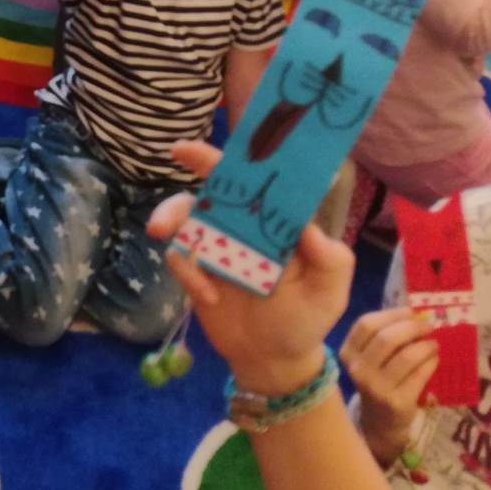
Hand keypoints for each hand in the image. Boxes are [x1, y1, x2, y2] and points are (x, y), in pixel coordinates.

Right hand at [146, 141, 354, 394]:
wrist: (271, 360)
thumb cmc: (306, 318)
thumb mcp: (329, 290)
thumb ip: (328, 258)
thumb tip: (307, 227)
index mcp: (277, 220)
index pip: (261, 177)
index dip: (245, 152)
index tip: (245, 129)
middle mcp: (244, 223)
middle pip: (217, 182)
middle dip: (197, 161)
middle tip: (180, 153)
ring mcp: (216, 244)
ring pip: (186, 213)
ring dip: (171, 216)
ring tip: (161, 233)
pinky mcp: (194, 267)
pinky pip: (180, 256)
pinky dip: (189, 273)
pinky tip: (209, 298)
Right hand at [339, 307, 437, 464]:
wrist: (380, 420)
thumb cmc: (378, 379)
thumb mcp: (369, 357)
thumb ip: (382, 336)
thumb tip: (414, 313)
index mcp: (348, 352)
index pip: (367, 324)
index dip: (392, 314)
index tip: (412, 312)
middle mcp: (358, 369)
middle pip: (387, 338)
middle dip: (412, 327)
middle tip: (428, 327)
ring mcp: (376, 387)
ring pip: (406, 356)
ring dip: (425, 346)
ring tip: (433, 344)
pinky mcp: (397, 402)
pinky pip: (419, 375)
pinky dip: (431, 363)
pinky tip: (435, 359)